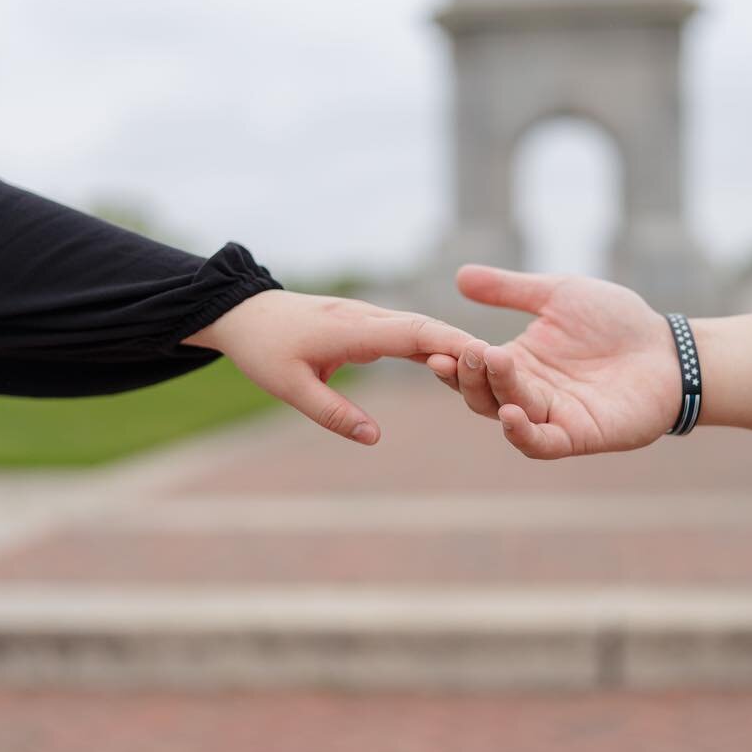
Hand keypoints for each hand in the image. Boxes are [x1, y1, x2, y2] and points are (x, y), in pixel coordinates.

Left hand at [187, 290, 471, 444]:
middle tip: (509, 367)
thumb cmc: (264, 349)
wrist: (243, 313)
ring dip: (455, 345)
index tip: (489, 358)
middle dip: (468, 346)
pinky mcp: (367, 324)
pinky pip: (408, 333)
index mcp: (353, 330)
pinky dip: (434, 346)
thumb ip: (333, 414)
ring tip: (495, 369)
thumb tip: (375, 438)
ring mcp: (369, 318)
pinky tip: (455, 363)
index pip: (415, 333)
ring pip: (422, 329)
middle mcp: (368, 318)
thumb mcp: (290, 388)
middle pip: (429, 328)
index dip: (454, 345)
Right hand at [428, 265, 680, 458]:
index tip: (434, 343)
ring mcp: (552, 417)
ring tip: (489, 361)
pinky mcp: (579, 436)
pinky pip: (541, 444)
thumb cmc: (618, 320)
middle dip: (470, 373)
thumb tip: (460, 276)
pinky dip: (522, 434)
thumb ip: (510, 290)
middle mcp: (529, 393)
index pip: (473, 368)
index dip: (452, 358)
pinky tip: (510, 414)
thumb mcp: (557, 294)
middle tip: (466, 349)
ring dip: (493, 391)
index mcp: (518, 363)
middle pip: (482, 395)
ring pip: (506, 414)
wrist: (669, 347)